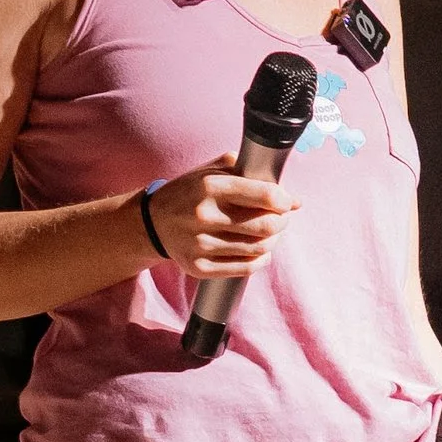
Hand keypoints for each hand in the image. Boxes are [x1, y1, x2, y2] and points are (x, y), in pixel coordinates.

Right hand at [144, 158, 294, 278]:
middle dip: (282, 222)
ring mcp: (200, 245)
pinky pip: (244, 268)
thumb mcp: (210, 173)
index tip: (288, 202)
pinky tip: (259, 251)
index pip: (265, 196)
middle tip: (281, 218)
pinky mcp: (198, 267)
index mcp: (209, 187)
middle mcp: (203, 216)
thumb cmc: (188, 194)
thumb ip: (247, 174)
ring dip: (272, 241)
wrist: (151, 223)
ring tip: (269, 234)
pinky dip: (260, 259)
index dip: (285, 200)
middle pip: (266, 226)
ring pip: (258, 249)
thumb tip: (290, 197)